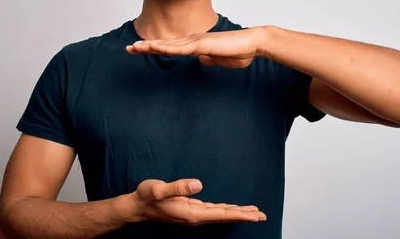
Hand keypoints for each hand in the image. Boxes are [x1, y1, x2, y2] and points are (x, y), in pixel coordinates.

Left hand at [126, 28, 265, 68]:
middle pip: (165, 43)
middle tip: (129, 48)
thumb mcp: (219, 59)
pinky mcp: (202, 44)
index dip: (155, 48)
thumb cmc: (238, 51)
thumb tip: (202, 60)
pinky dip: (166, 48)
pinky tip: (154, 48)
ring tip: (135, 47)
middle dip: (146, 46)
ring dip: (151, 46)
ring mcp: (196, 41)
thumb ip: (210, 59)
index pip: (171, 47)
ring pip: (169, 44)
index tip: (141, 50)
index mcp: (196, 45)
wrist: (252, 44)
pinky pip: (181, 48)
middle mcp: (193, 40)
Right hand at [130, 178, 265, 224]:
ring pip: (221, 214)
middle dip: (244, 216)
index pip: (221, 214)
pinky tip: (231, 209)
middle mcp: (195, 216)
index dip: (239, 214)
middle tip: (263, 215)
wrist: (137, 205)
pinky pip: (214, 210)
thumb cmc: (147, 197)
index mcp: (192, 213)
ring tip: (253, 213)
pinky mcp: (191, 208)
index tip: (255, 215)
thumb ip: (178, 187)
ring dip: (237, 213)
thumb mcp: (159, 189)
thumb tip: (198, 184)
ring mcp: (193, 213)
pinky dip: (226, 210)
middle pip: (225, 216)